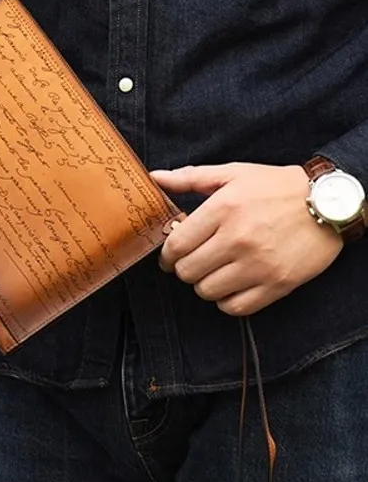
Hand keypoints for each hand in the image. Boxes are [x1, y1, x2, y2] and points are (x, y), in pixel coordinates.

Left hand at [150, 162, 342, 316]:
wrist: (328, 203)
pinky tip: (231, 285)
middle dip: (184, 269)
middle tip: (193, 262)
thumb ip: (190, 178)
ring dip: (204, 284)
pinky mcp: (277, 284)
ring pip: (207, 291)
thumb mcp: (233, 173)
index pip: (176, 245)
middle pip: (187, 271)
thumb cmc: (276, 186)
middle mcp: (239, 238)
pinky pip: (235, 307)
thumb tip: (155, 178)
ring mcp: (259, 264)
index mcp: (224, 208)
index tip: (169, 257)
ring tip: (214, 272)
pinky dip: (226, 301)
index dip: (166, 255)